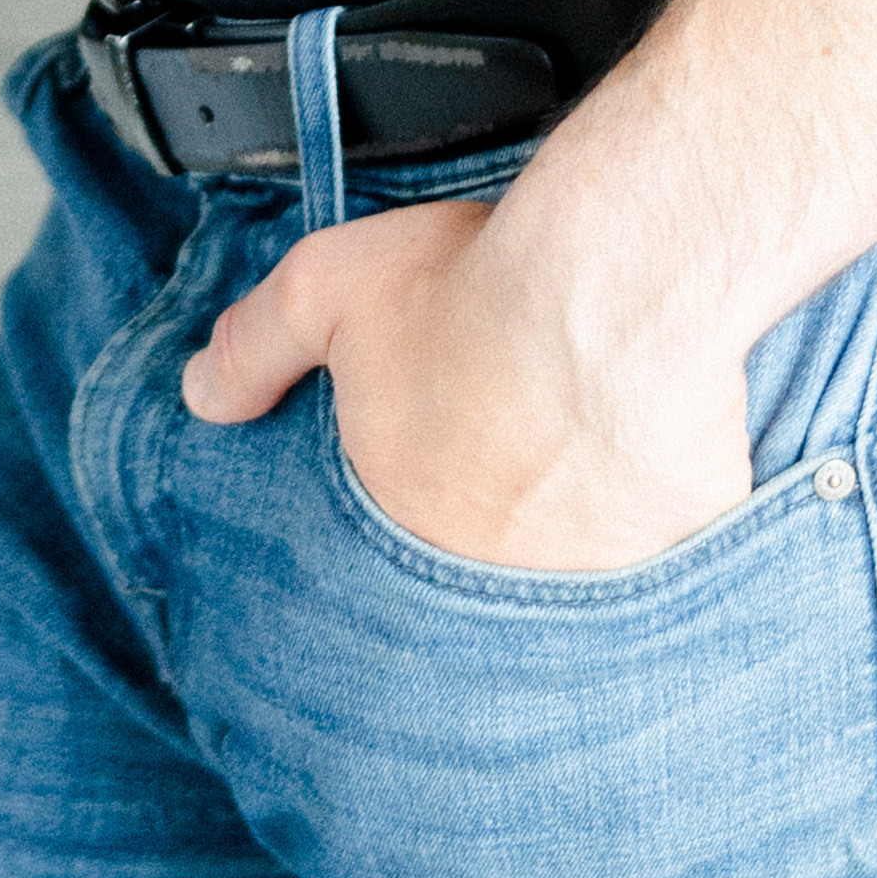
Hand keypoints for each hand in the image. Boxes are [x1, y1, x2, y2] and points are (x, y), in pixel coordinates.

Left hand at [181, 191, 753, 575]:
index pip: (390, 574)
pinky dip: (659, 543)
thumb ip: (256, 348)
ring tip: (579, 494)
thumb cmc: (477, 289)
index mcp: (406, 529)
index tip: (436, 503)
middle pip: (483, 584)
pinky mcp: (676, 571)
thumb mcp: (326, 291)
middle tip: (511, 498)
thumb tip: (200, 396)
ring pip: (573, 591)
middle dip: (489, 550)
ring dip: (571, 556)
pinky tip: (658, 492)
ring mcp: (592, 588)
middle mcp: (495, 584)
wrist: (616, 287)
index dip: (414, 532)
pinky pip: (664, 573)